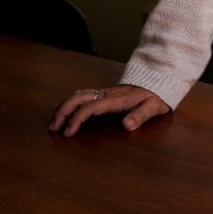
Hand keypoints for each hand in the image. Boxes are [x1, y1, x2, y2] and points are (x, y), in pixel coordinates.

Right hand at [49, 85, 169, 136]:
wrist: (159, 81)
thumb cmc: (155, 96)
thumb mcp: (153, 107)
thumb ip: (141, 116)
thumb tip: (127, 125)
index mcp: (116, 99)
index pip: (90, 107)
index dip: (77, 119)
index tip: (68, 132)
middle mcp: (107, 94)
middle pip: (78, 97)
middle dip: (63, 111)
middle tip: (53, 127)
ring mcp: (105, 92)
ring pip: (78, 94)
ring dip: (64, 106)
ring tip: (55, 122)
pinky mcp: (104, 93)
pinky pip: (83, 95)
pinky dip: (71, 103)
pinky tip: (67, 113)